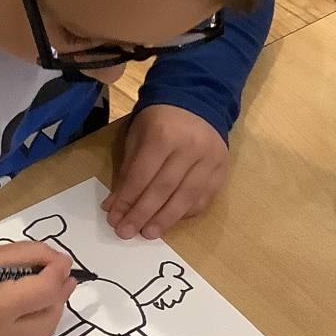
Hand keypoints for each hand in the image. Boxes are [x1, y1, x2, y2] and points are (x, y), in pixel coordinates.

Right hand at [0, 241, 72, 335]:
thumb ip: (29, 255)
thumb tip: (60, 262)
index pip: (44, 291)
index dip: (59, 272)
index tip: (63, 260)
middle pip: (49, 319)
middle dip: (60, 295)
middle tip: (62, 275)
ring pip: (41, 333)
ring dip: (50, 309)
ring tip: (48, 288)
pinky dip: (34, 321)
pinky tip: (30, 305)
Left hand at [105, 105, 228, 239]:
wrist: (197, 101)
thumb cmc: (159, 119)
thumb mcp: (138, 135)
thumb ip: (128, 169)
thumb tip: (115, 205)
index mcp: (164, 134)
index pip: (142, 175)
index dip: (127, 199)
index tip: (114, 218)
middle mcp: (190, 148)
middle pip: (163, 189)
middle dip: (142, 214)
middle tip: (126, 233)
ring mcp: (210, 160)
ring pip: (185, 198)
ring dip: (164, 220)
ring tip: (147, 234)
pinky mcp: (222, 170)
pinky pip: (203, 198)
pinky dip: (184, 213)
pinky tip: (169, 221)